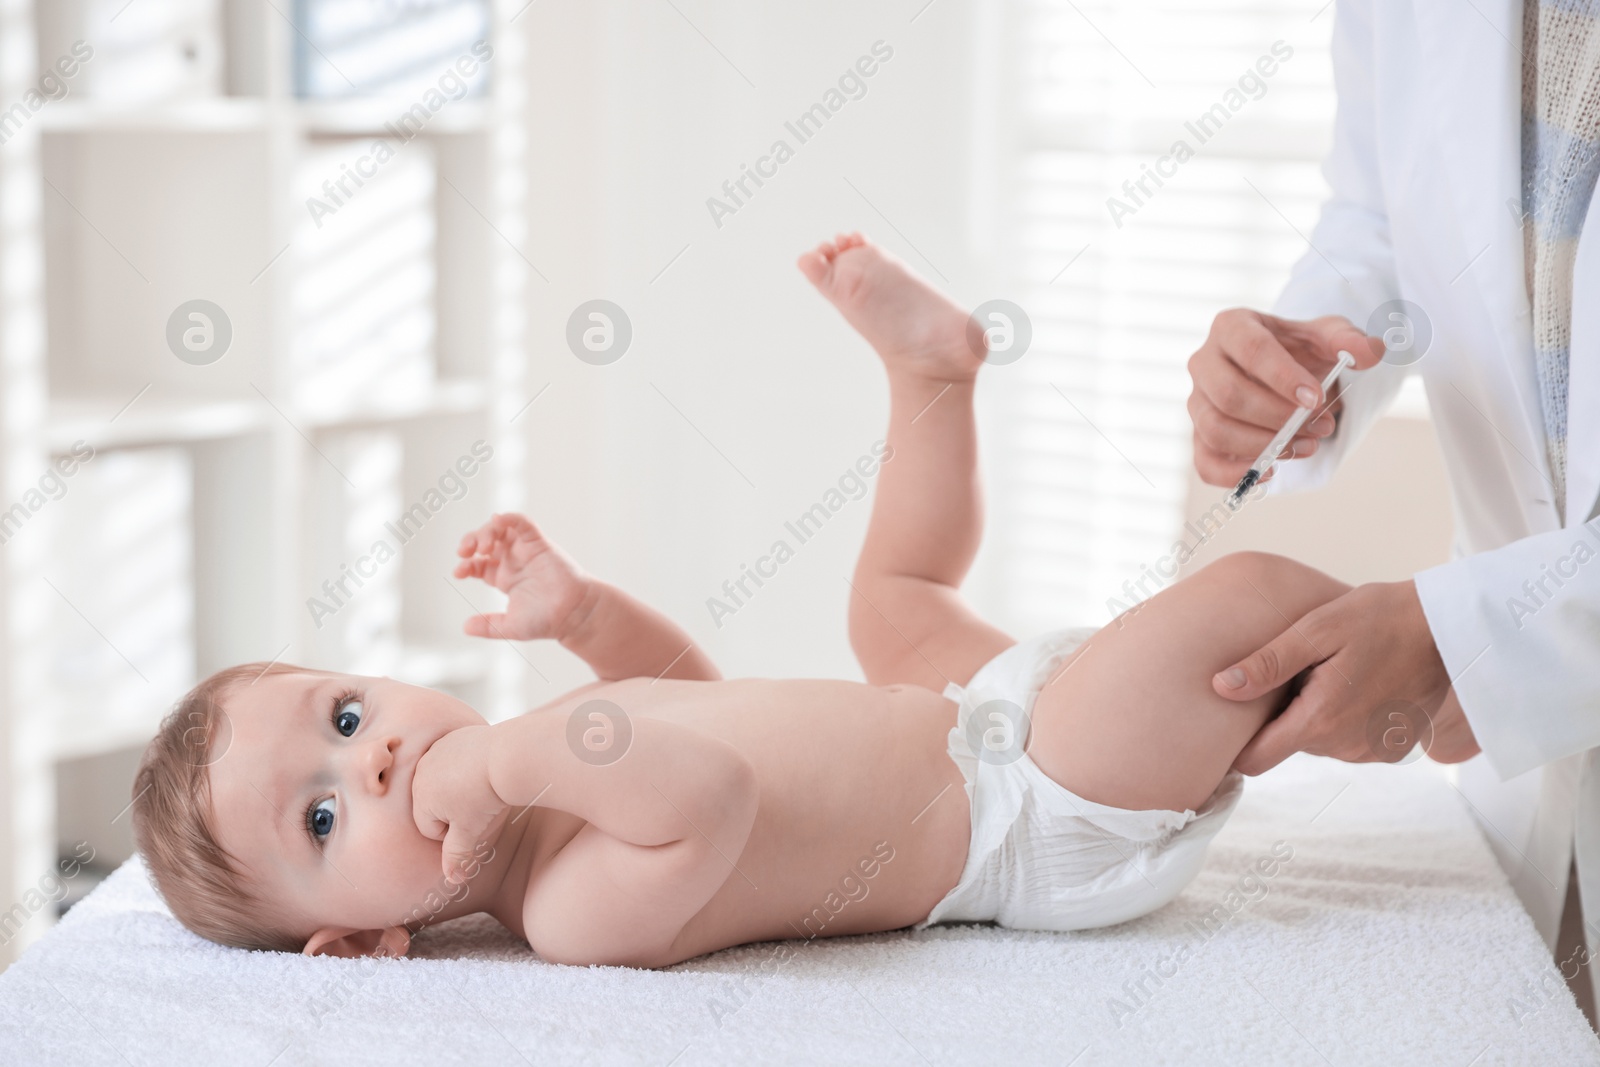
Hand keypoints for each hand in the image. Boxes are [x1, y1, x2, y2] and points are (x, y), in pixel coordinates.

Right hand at [412, 725, 507, 883]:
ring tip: (483, 787)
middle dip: (453, 809)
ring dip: (459, 787)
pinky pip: (455, 758)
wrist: (508, 756)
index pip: (429, 828)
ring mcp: (437, 750)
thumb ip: (457, 857)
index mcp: (420, 797)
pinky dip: (467, 765)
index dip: (453, 832)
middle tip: (479, 805)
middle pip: (433, 803)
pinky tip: (485, 768)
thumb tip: (452, 880)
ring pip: (444, 780)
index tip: (472, 823)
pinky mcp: (454, 736)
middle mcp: (421, 772)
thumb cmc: (487, 796)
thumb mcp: (471, 833)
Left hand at [454, 513, 596, 640]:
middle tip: (464, 552)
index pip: (478, 563)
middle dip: (470, 542)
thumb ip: (488, 626)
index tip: (459, 572)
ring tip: (482, 545)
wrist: (573, 615)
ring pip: (501, 528)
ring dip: (486, 531)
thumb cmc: (547, 621)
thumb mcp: (510, 626)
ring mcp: (525, 551)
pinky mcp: (539, 544)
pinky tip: (498, 520)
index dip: (465, 564)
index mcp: (504, 578)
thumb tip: (465, 627)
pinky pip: (523, 524)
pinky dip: (510, 518)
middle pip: (485, 541)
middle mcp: (513, 561)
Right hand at [1187, 310, 1384, 486]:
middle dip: (1279, 418)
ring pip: (1216, 430)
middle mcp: (1204, 362)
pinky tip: (1272, 470)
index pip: (1250, 349)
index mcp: (1231, 327)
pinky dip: (1236, 474)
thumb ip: (1349, 340)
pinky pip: (1205, 462)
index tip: (1316, 398)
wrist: (1282, 373)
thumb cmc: (1299, 351)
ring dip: (1265, 445)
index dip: (1282, 377)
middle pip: (1229, 395)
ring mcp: (1197, 401)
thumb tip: (1370, 353)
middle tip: (1321, 426)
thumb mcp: (1327, 337)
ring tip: (1307, 446)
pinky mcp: (1199, 436)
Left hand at [1215, 580, 1479, 773]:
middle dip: (1283, 712)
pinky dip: (1343, 717)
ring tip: (1331, 672)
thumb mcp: (1317, 629)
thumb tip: (1220, 687)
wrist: (1450, 628)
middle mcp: (1345, 746)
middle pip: (1286, 743)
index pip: (1256, 758)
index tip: (1226, 721)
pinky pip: (1347, 740)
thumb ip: (1268, 662)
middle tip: (1299, 670)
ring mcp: (1371, 752)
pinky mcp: (1391, 749)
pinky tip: (1356, 683)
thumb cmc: (1380, 618)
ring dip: (1314, 713)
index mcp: (1321, 720)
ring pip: (1317, 741)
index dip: (1236, 743)